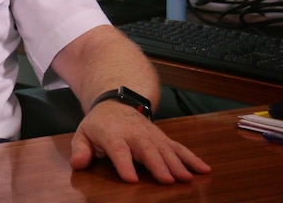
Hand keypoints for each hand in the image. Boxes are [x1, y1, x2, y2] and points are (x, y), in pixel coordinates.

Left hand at [69, 101, 210, 183]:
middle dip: (157, 164)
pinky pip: (179, 147)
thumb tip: (78, 163)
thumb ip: (81, 149)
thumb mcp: (83, 134)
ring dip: (177, 163)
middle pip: (147, 149)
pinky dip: (192, 157)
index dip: (124, 164)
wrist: (116, 102)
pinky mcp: (163, 138)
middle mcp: (134, 133)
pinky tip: (204, 169)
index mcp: (112, 134)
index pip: (118, 149)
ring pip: (166, 149)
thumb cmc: (99, 125)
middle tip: (168, 180)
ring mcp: (151, 135)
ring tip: (187, 178)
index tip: (131, 178)